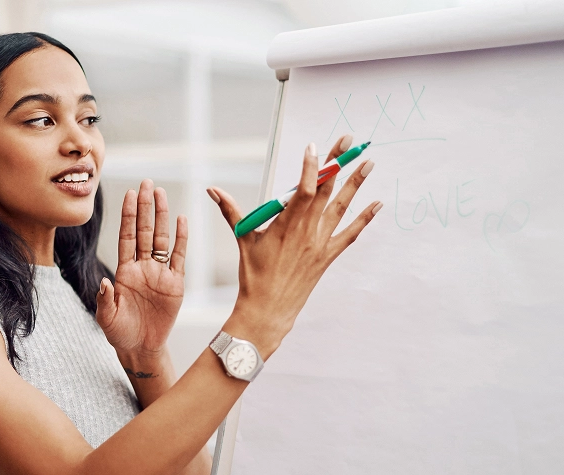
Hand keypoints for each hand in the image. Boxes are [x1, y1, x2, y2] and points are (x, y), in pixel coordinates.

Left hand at [96, 179, 187, 358]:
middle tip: (146, 183)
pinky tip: (181, 220)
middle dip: (145, 207)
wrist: (141, 347)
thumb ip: (104, 299)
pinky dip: (181, 238)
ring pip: (162, 238)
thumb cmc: (120, 332)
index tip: (129, 194)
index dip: (129, 216)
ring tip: (161, 194)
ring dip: (162, 216)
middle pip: (145, 231)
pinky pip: (179, 257)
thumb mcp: (107, 318)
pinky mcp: (175, 284)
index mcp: (124, 271)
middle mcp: (142, 267)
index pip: (127, 237)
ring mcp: (159, 273)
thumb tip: (104, 282)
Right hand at [208, 135, 380, 357]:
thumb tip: (212, 190)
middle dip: (337, 163)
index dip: (310, 167)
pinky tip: (377, 204)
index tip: (314, 147)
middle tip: (349, 142)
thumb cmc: (253, 275)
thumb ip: (231, 211)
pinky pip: (350, 234)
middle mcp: (306, 231)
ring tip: (369, 163)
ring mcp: (319, 243)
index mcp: (285, 225)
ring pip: (341, 207)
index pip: (303, 189)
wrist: (268, 309)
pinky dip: (364, 219)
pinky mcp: (327, 256)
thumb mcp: (243, 239)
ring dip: (356, 184)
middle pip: (325, 190)